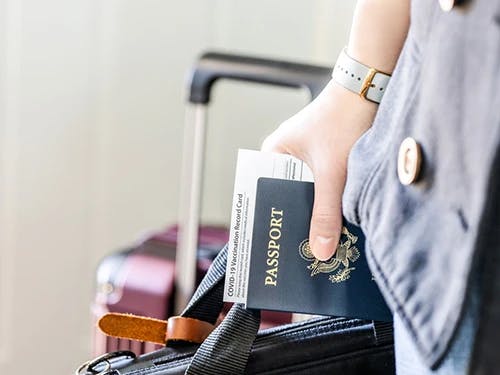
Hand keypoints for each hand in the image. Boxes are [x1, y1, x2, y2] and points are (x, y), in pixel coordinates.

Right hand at [261, 80, 376, 259]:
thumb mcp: (333, 173)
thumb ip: (326, 213)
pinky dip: (327, 203)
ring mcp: (305, 157)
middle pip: (286, 198)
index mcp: (272, 155)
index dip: (269, 222)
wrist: (371, 90)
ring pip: (306, 195)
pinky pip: (321, 188)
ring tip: (319, 243)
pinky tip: (335, 222)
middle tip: (300, 254)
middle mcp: (285, 157)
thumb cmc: (343, 120)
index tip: (274, 248)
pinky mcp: (325, 158)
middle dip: (295, 222)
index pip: (263, 195)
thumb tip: (320, 252)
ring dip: (314, 213)